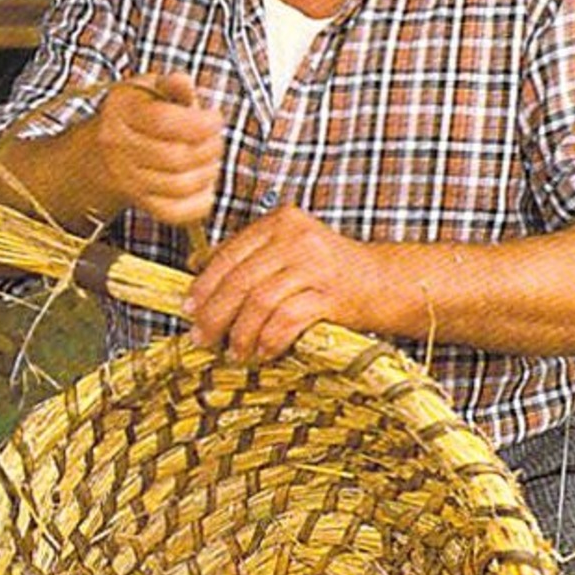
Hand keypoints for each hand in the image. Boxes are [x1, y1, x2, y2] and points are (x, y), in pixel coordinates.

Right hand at [96, 71, 223, 225]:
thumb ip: (172, 85)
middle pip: (175, 157)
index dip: (199, 123)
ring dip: (208, 172)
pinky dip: (200, 201)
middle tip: (216, 140)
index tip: (215, 118)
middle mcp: (119, 147)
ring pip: (179, 186)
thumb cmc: (140, 113)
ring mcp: (128, 179)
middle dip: (209, 148)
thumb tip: (183, 83)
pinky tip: (205, 183)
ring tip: (211, 159)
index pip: (163, 121)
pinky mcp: (142, 204)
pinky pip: (176, 213)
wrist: (107, 152)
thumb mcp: (151, 87)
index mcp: (122, 111)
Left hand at [185, 206, 370, 361]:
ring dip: (241, 332)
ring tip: (235, 352)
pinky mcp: (331, 294)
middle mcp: (295, 238)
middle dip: (215, 315)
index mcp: (280, 222)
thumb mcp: (288, 251)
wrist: (386, 282)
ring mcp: (314, 264)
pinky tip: (264, 352)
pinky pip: (287, 319)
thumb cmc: (330, 271)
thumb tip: (195, 268)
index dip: (204, 286)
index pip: (228, 254)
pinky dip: (270, 339)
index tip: (188, 310)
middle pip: (240, 280)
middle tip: (203, 339)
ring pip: (259, 301)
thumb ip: (248, 255)